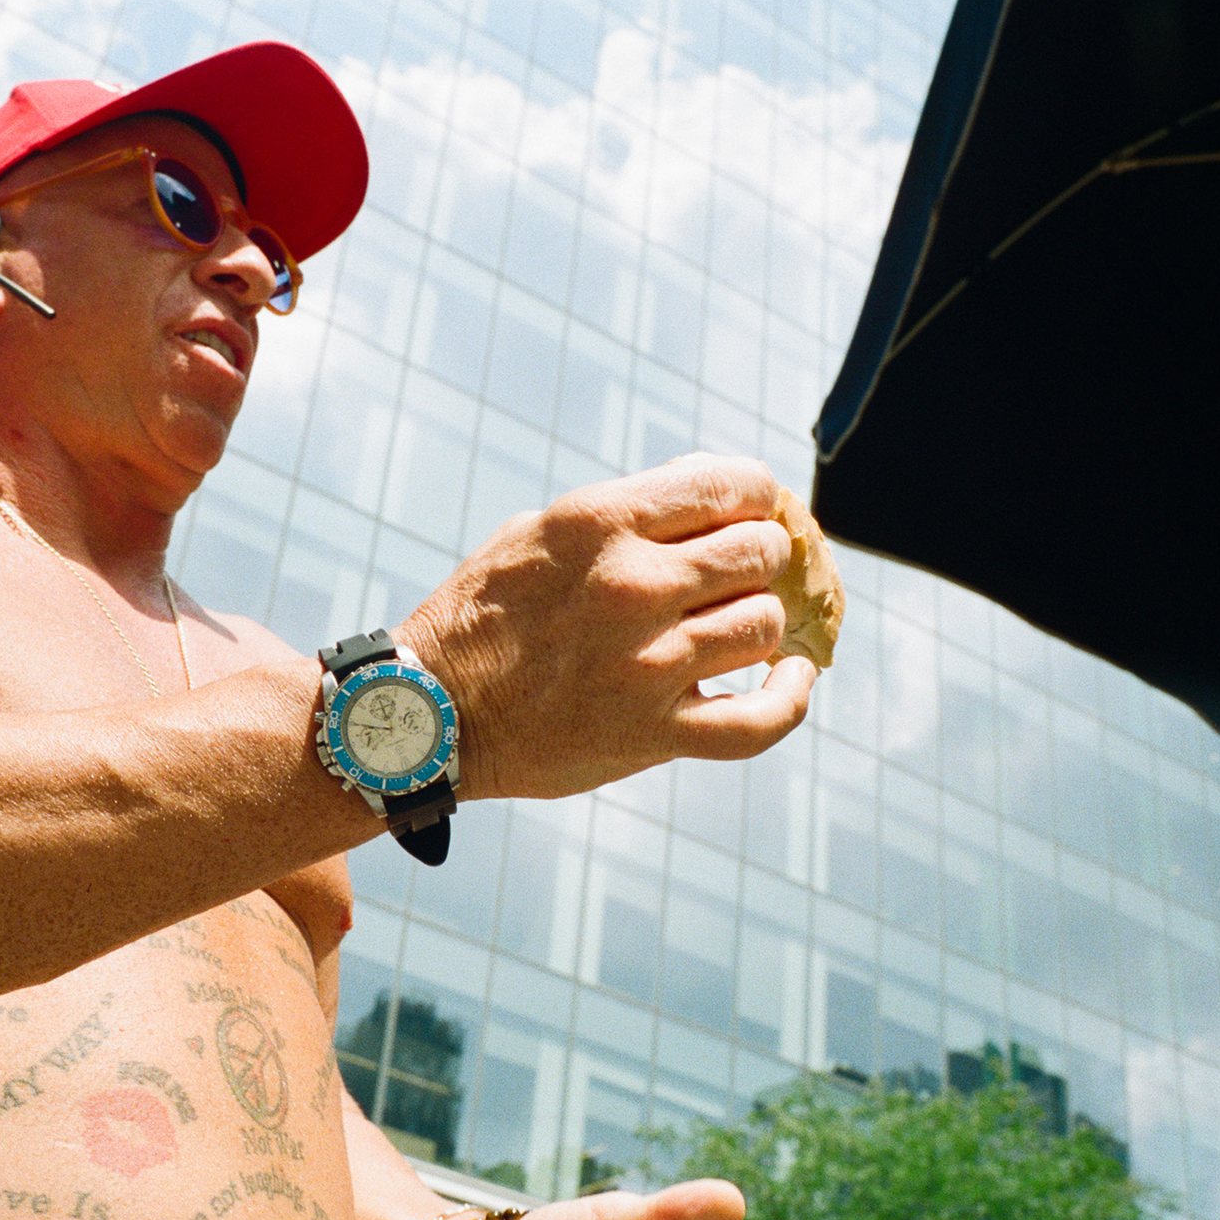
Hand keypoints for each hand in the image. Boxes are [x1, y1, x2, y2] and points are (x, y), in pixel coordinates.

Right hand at [394, 454, 815, 801]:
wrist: (428, 715)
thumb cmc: (481, 617)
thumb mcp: (538, 531)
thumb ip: (623, 510)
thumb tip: (710, 490)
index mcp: (601, 523)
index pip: (732, 484)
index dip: (756, 497)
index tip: (746, 516)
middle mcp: (632, 586)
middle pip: (759, 553)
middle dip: (760, 559)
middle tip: (736, 576)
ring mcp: (646, 665)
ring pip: (764, 625)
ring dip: (759, 623)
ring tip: (732, 629)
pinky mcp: (652, 734)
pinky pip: (760, 719)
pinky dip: (790, 697)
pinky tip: (792, 678)